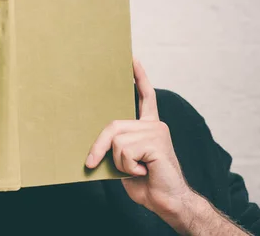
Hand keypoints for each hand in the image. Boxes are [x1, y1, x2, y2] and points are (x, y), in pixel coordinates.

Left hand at [85, 57, 193, 218]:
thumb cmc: (146, 183)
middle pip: (113, 126)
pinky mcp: (156, 140)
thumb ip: (116, 146)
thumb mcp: (124, 162)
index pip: (145, 97)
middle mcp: (154, 124)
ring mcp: (157, 131)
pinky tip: (144, 171)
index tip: (132, 58)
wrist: (168, 202)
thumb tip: (95, 140)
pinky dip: (127, 166)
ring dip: (119, 162)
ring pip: (117, 140)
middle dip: (98, 146)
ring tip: (137, 170)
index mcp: (149, 127)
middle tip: (91, 163)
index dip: (139, 77)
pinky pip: (124, 150)